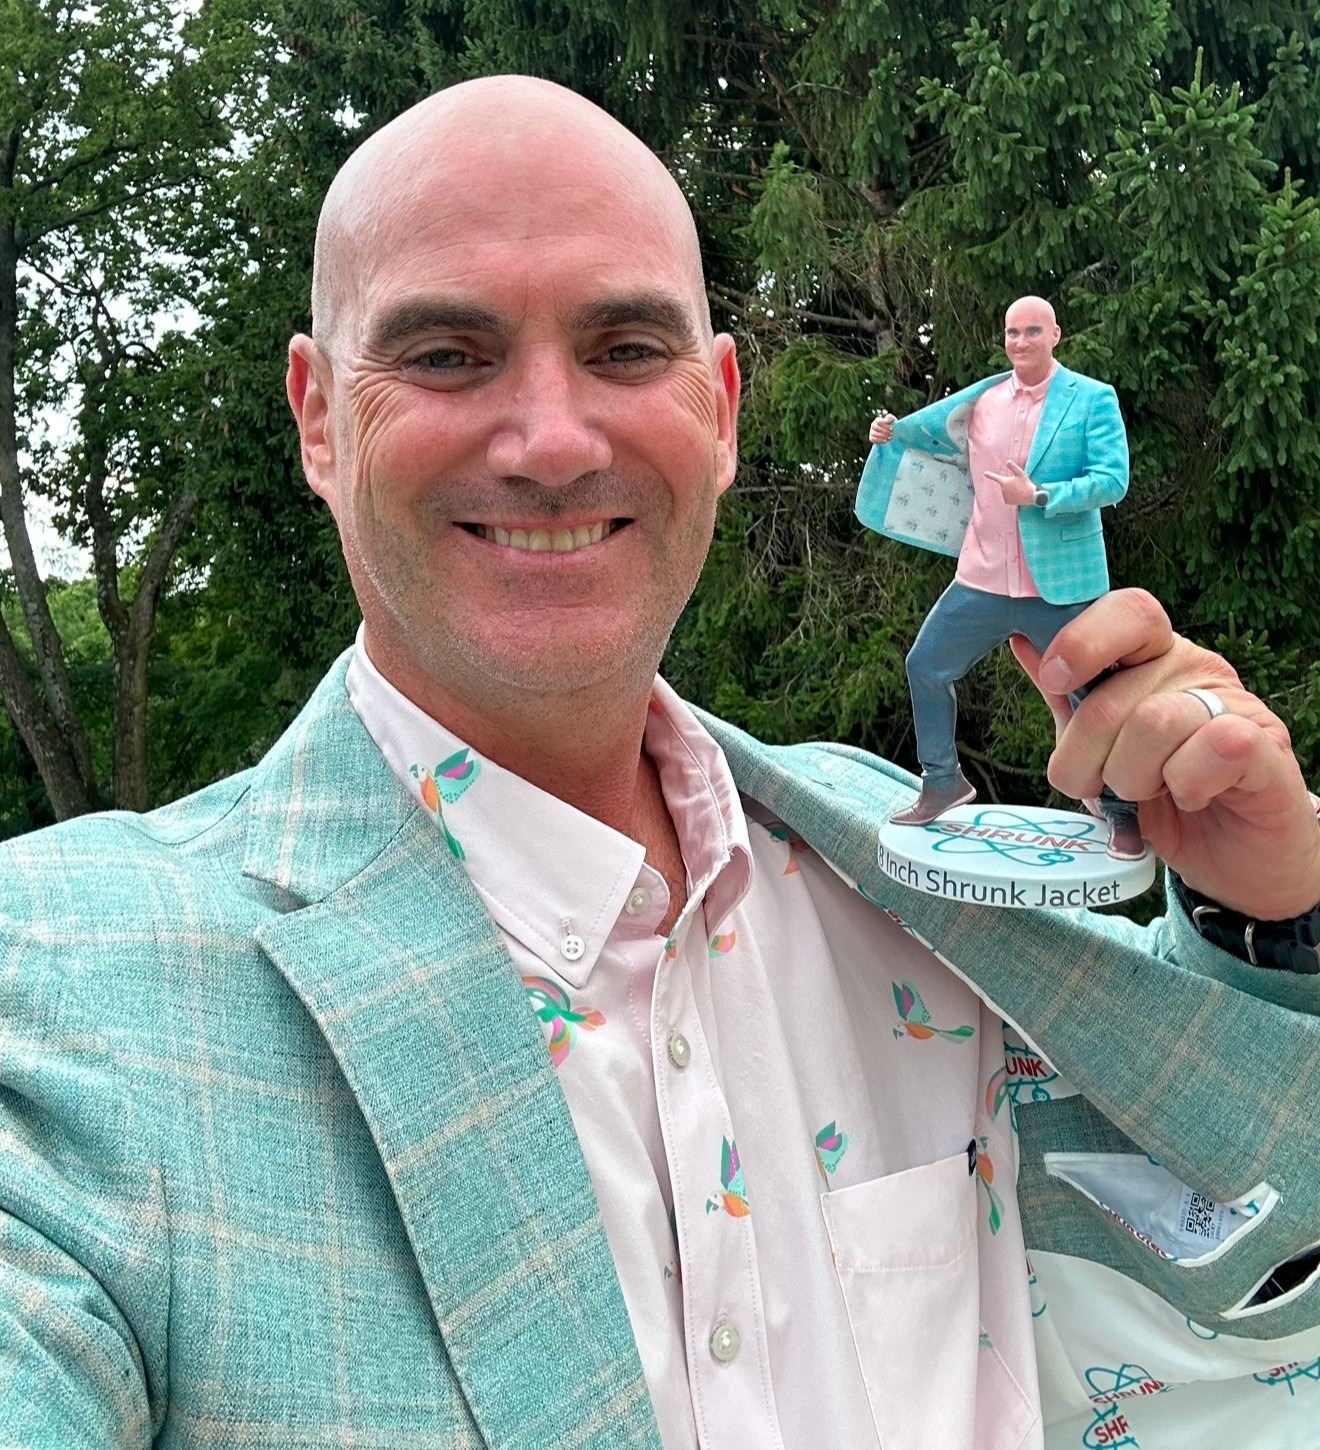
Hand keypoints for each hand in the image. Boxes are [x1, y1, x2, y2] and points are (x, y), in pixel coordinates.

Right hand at [869, 411, 896, 443]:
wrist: (890, 433)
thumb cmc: (891, 425)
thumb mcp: (892, 420)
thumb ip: (890, 418)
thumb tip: (887, 420)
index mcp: (877, 420)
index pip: (879, 422)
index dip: (885, 425)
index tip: (892, 429)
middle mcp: (873, 425)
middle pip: (876, 428)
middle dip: (884, 431)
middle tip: (891, 434)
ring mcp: (871, 431)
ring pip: (875, 434)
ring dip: (883, 436)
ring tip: (890, 437)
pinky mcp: (871, 438)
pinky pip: (873, 439)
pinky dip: (880, 440)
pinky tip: (886, 441)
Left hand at [986, 460, 1035, 506]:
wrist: (1031, 496)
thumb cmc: (1026, 483)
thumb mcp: (1020, 473)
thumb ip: (1013, 467)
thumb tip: (1007, 461)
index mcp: (1004, 482)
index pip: (996, 477)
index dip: (990, 475)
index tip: (984, 473)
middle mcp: (1002, 489)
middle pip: (1005, 485)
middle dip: (1010, 484)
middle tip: (1019, 485)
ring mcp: (1004, 496)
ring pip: (1006, 491)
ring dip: (1011, 490)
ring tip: (1019, 491)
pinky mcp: (1007, 501)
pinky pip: (1008, 497)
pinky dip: (1012, 496)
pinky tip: (1018, 496)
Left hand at [1010, 589, 1319, 919]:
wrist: (1232, 856)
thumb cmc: (1160, 799)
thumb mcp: (1100, 748)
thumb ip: (1067, 699)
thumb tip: (1024, 641)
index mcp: (1151, 657)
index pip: (1126, 612)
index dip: (1081, 641)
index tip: (1053, 679)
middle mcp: (1194, 669)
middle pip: (1109, 698)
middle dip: (1085, 760)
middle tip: (1105, 784)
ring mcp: (1234, 703)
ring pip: (1153, 723)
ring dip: (1132, 779)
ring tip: (1151, 793)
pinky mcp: (1266, 745)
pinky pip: (1211, 748)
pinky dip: (1185, 785)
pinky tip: (1193, 796)